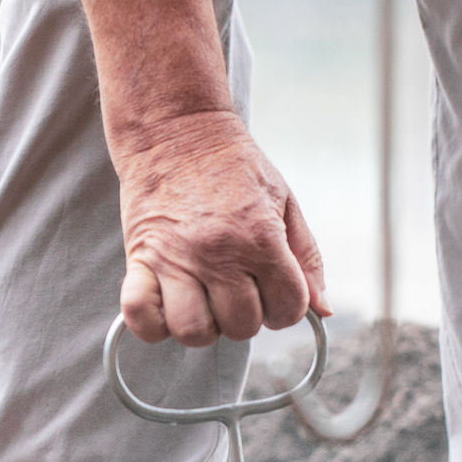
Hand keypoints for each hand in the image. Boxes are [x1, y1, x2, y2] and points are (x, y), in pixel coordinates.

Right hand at [111, 111, 330, 346]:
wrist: (176, 129)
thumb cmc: (232, 165)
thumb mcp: (284, 202)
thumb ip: (306, 258)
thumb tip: (322, 309)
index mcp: (260, 238)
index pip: (288, 309)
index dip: (287, 307)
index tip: (272, 291)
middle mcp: (218, 254)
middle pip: (242, 327)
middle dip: (246, 316)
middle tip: (237, 289)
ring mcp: (175, 259)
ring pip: (193, 332)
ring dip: (203, 325)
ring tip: (203, 300)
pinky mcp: (139, 259)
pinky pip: (139, 316)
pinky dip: (153, 324)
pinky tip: (167, 305)